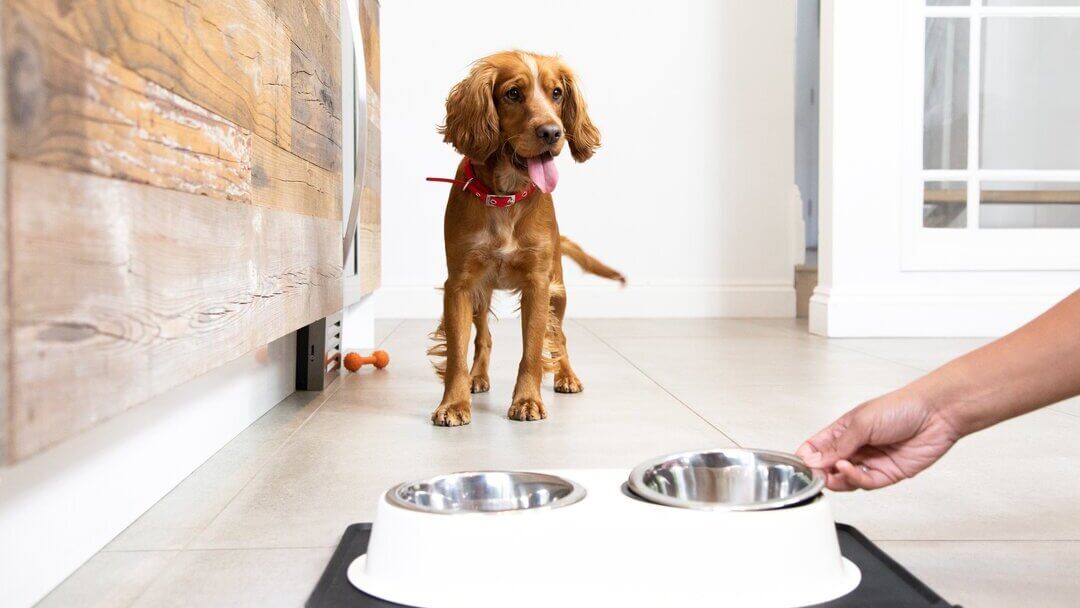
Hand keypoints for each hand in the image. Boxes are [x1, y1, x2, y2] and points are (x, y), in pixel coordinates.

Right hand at [796, 387, 963, 490]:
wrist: (936, 414)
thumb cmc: (901, 407)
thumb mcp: (861, 423)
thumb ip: (837, 445)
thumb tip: (815, 460)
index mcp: (845, 429)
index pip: (818, 447)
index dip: (807, 457)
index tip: (801, 465)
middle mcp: (856, 446)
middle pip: (829, 466)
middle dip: (821, 472)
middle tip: (816, 473)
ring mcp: (871, 461)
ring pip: (845, 479)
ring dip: (837, 478)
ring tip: (833, 471)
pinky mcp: (887, 474)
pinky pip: (865, 483)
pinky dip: (854, 480)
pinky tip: (849, 470)